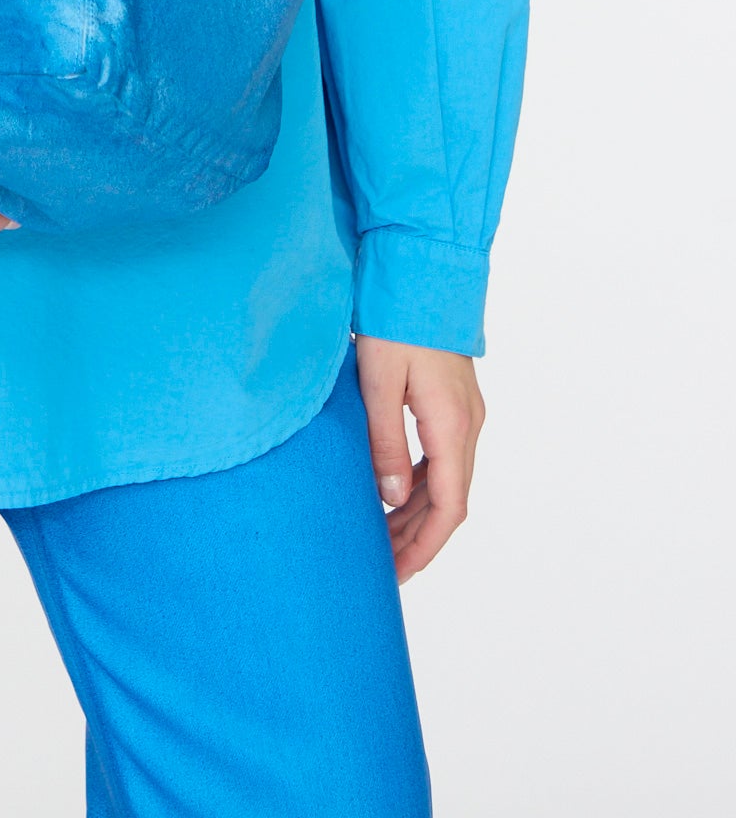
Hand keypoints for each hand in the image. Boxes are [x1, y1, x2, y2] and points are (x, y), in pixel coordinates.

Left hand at [355, 335, 485, 581]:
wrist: (423, 272)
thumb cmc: (397, 323)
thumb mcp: (378, 385)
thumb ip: (384, 444)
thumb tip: (390, 501)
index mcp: (452, 427)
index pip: (448, 508)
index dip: (424, 546)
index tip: (398, 574)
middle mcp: (467, 425)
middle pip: (449, 500)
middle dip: (417, 536)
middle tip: (382, 564)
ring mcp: (464, 412)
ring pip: (446, 479)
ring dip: (417, 511)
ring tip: (382, 536)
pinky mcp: (454, 401)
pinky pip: (441, 456)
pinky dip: (419, 482)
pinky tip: (393, 491)